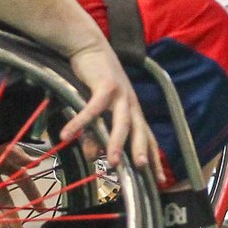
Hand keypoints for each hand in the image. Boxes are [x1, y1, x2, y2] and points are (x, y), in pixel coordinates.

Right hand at [60, 41, 156, 170]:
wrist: (89, 46)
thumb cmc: (95, 80)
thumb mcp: (97, 111)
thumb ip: (95, 136)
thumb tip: (93, 159)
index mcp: (133, 111)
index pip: (148, 138)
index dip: (155, 158)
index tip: (159, 180)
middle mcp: (131, 104)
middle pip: (141, 131)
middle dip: (143, 151)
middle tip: (143, 170)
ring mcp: (120, 94)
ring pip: (122, 122)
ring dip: (117, 142)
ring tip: (113, 162)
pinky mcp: (104, 85)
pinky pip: (93, 108)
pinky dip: (81, 122)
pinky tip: (68, 135)